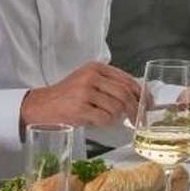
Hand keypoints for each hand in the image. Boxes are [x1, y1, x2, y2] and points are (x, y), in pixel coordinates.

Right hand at [20, 62, 141, 130]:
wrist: (41, 105)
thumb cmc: (67, 96)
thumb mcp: (88, 81)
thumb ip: (109, 84)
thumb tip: (137, 96)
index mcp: (96, 67)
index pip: (126, 79)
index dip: (141, 93)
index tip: (148, 103)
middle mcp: (91, 76)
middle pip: (124, 93)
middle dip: (135, 108)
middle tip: (139, 118)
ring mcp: (85, 92)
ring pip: (116, 106)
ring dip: (117, 116)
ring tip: (110, 118)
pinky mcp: (80, 108)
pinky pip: (104, 118)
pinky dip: (106, 122)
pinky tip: (99, 121)